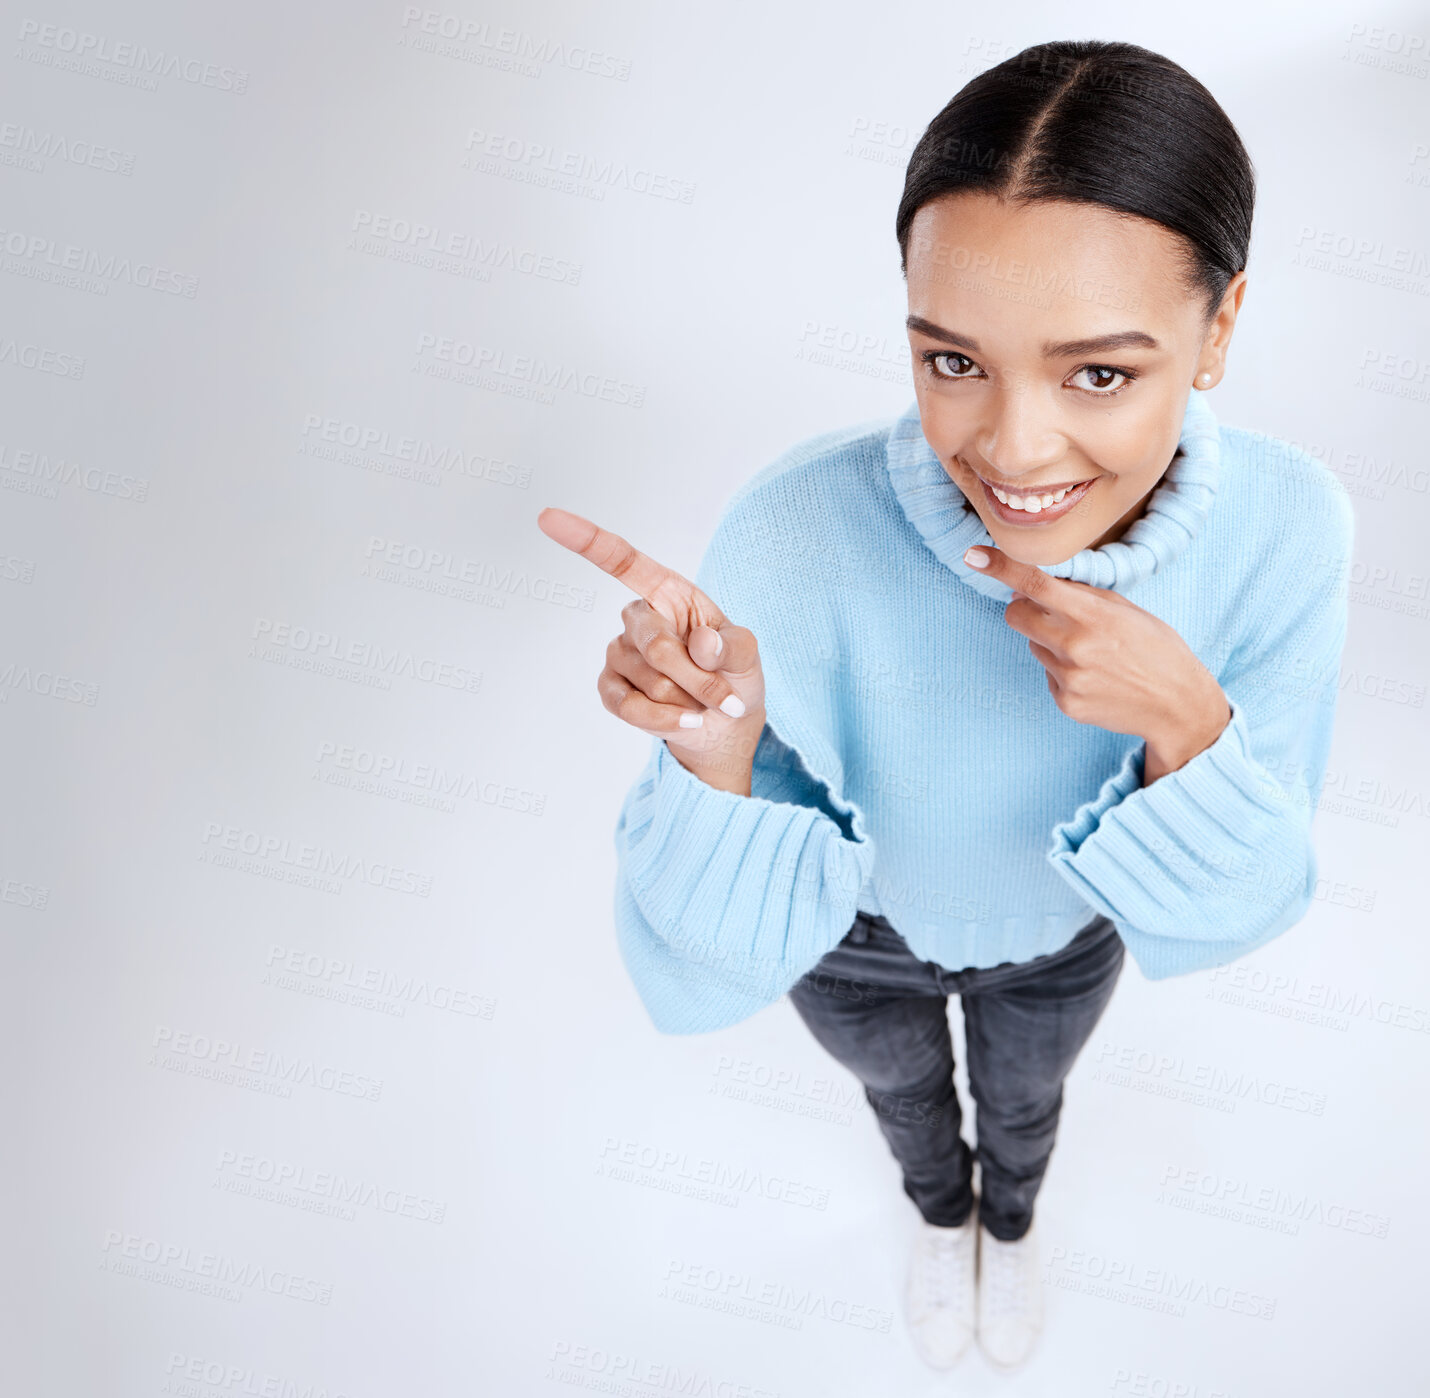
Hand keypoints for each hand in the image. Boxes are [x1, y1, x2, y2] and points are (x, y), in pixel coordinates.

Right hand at [537, 506, 767, 790]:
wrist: (722, 726)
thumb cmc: (733, 676)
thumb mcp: (747, 657)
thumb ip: (732, 647)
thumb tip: (702, 644)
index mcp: (669, 593)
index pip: (623, 562)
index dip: (586, 539)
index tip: (547, 517)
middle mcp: (638, 619)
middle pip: (657, 646)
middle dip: (699, 679)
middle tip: (726, 697)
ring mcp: (620, 653)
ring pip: (650, 683)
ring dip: (687, 701)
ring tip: (702, 703)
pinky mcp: (610, 688)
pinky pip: (631, 708)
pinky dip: (665, 720)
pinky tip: (686, 720)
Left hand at [963, 545, 1231, 783]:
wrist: (1176, 704)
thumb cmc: (1155, 648)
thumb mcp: (1125, 609)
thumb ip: (1079, 595)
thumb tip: (1029, 586)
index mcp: (1093, 615)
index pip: (1036, 584)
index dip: (1001, 567)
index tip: (974, 556)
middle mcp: (1075, 646)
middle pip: (1016, 616)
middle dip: (1024, 609)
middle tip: (1050, 612)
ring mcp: (1067, 677)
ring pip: (1034, 645)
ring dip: (1051, 642)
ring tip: (1092, 652)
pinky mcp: (1065, 702)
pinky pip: (1047, 674)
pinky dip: (1062, 670)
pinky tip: (1094, 675)